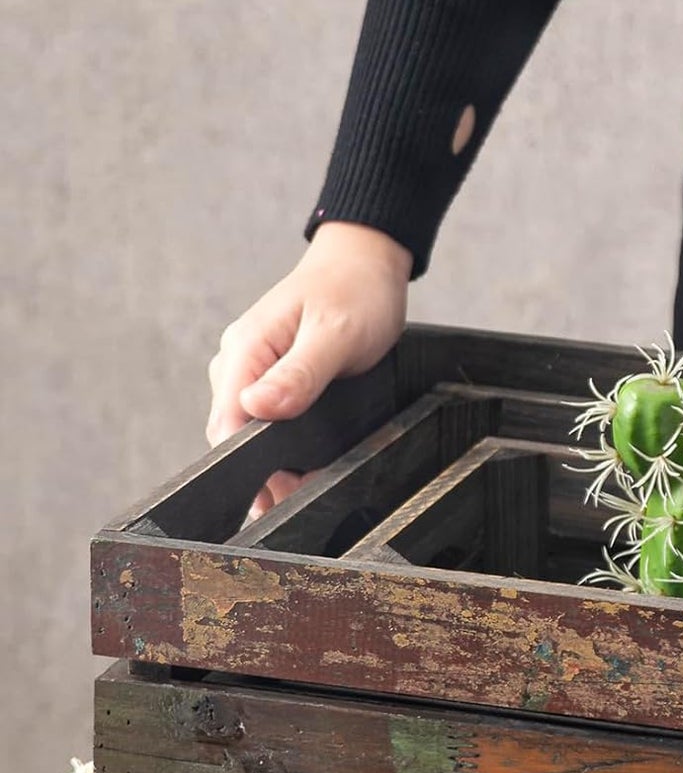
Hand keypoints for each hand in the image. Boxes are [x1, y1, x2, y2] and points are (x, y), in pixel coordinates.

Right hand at [207, 221, 412, 517]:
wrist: (367, 265)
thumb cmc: (355, 292)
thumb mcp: (335, 334)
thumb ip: (299, 374)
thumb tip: (256, 407)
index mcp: (245, 350)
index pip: (226, 421)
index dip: (245, 464)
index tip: (271, 497)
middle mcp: (240, 363)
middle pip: (234, 434)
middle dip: (259, 473)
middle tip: (292, 508)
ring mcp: (254, 372)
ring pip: (250, 432)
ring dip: (270, 465)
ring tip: (296, 498)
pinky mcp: (274, 380)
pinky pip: (268, 421)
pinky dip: (282, 448)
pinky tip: (301, 471)